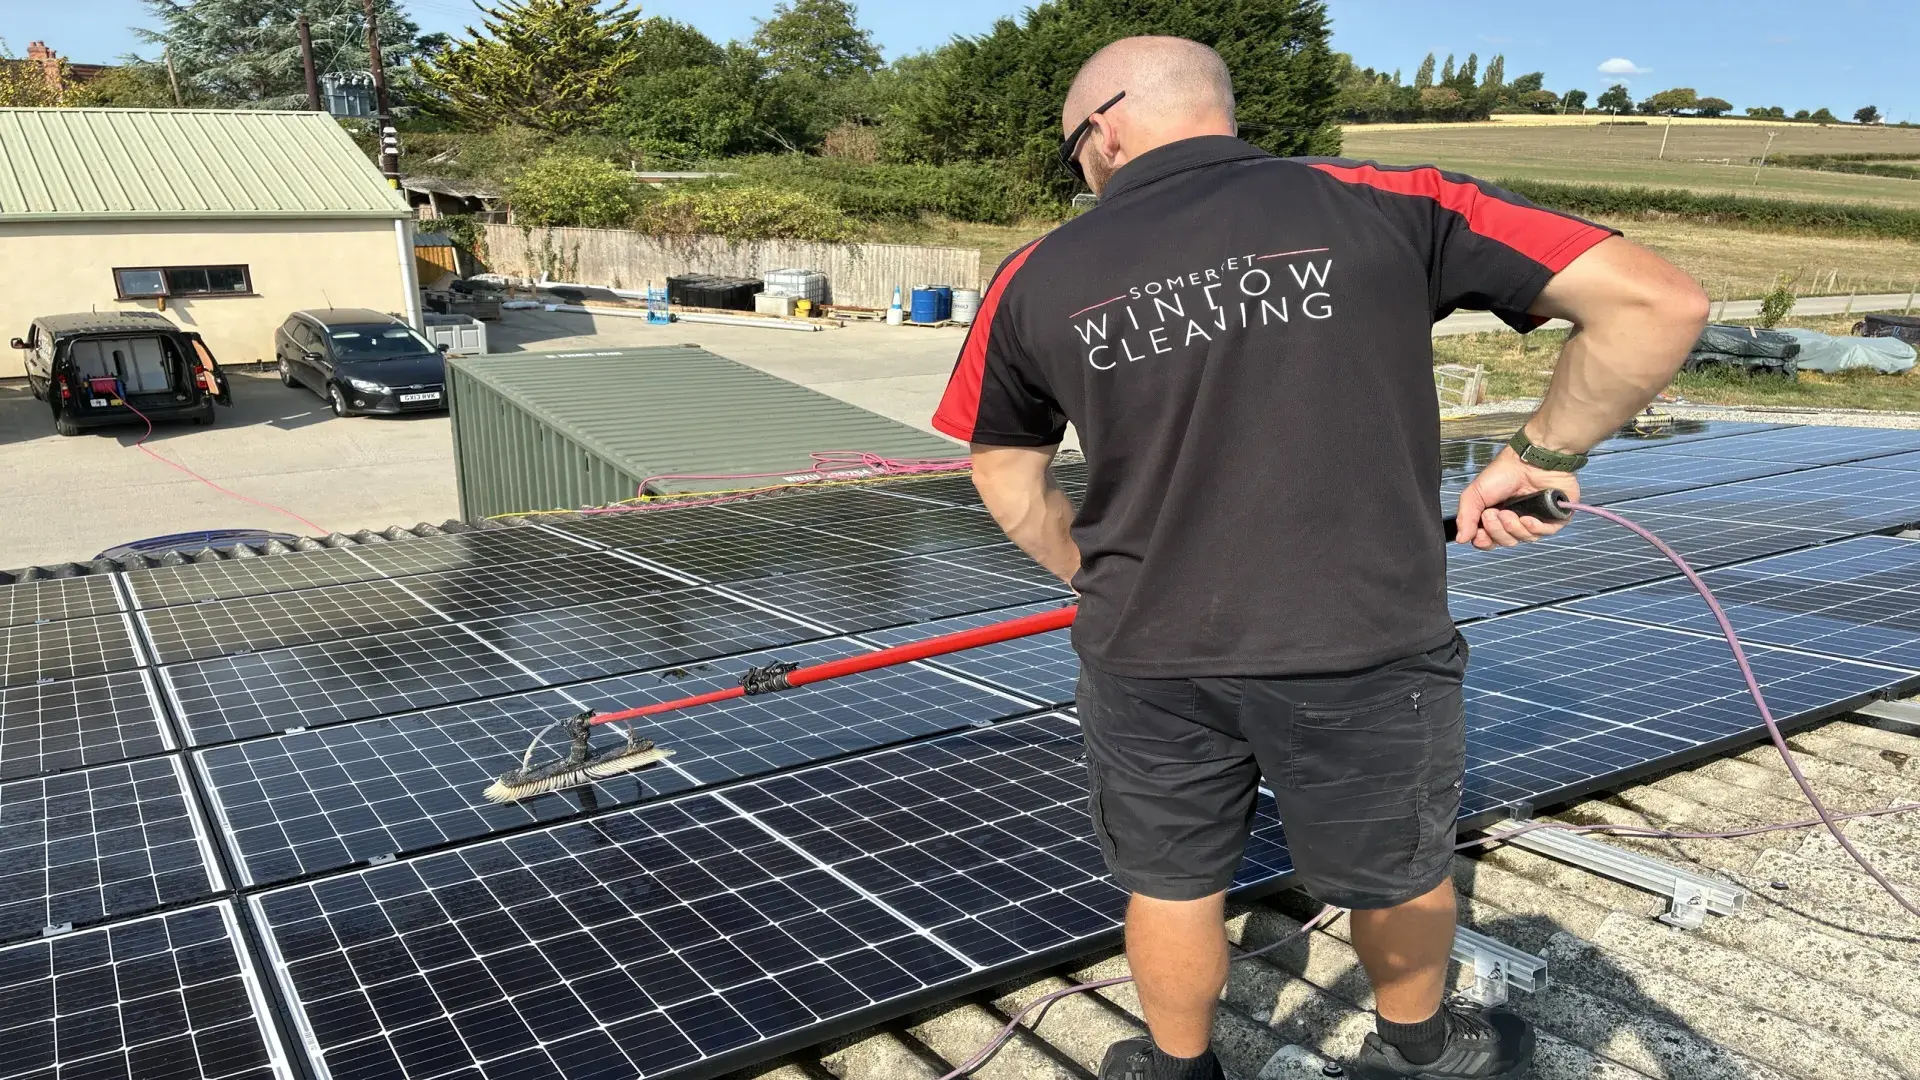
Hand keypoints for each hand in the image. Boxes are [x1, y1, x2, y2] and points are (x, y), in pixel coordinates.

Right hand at [1455, 447, 1581, 549]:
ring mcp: (1536, 519)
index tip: (1480, 534)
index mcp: (1497, 516)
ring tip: (1510, 512)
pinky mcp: (1554, 518)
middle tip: (1494, 513)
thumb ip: (1466, 517)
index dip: (1484, 541)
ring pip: (1524, 539)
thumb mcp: (1475, 493)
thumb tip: (1461, 539)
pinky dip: (1534, 528)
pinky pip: (1544, 534)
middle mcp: (1516, 520)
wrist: (1529, 460)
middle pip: (1506, 542)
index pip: (1490, 540)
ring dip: (1514, 528)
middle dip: (1497, 530)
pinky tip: (1528, 519)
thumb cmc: (1504, 472)